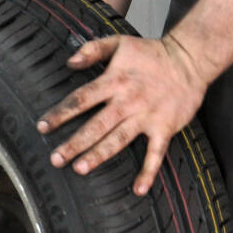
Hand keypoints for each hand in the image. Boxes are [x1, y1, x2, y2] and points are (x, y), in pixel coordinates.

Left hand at [37, 34, 207, 194]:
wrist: (190, 60)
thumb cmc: (151, 53)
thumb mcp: (119, 42)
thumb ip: (92, 50)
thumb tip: (69, 62)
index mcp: (114, 81)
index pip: (81, 99)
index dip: (60, 113)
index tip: (42, 127)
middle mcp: (128, 101)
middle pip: (96, 125)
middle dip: (75, 143)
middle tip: (56, 159)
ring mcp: (147, 116)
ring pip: (119, 140)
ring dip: (99, 156)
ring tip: (80, 169)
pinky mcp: (165, 128)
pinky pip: (156, 154)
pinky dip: (148, 172)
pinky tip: (138, 189)